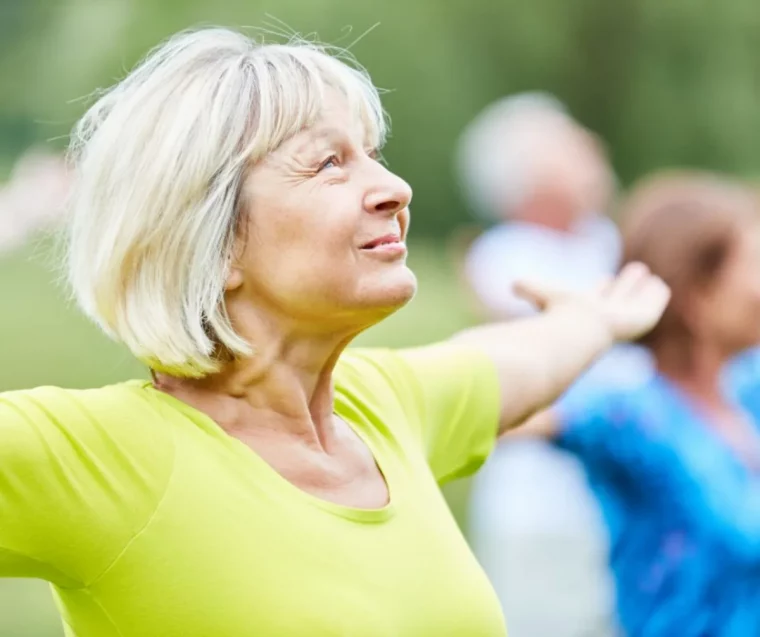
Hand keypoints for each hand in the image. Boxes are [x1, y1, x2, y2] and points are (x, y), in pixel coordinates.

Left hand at [512, 262, 670, 342]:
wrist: (578, 331)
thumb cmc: (560, 317)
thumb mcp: (543, 294)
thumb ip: (530, 289)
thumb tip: (512, 284)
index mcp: (585, 311)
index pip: (596, 299)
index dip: (601, 290)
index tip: (605, 280)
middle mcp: (605, 315)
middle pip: (617, 298)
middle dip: (624, 286)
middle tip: (635, 270)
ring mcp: (624, 319)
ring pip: (634, 302)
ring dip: (641, 290)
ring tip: (652, 277)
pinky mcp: (641, 321)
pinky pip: (651, 307)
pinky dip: (656, 297)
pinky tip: (662, 287)